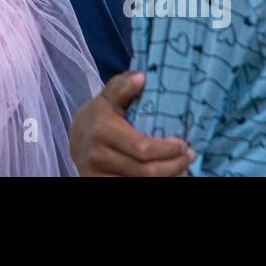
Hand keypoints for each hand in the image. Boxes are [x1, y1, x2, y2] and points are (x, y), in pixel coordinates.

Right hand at [69, 72, 194, 176]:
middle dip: (174, 166)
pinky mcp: (98, 184)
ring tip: (182, 168)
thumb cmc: (99, 116)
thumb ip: (123, 86)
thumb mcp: (108, 98)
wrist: (77, 138)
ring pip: (142, 183)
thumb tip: (142, 77)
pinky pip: (132, 188)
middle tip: (188, 157)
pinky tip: (165, 175)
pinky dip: (154, 184)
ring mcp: (97, 174)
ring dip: (168, 177)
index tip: (184, 144)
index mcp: (102, 130)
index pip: (143, 148)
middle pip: (146, 171)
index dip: (168, 150)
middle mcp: (98, 155)